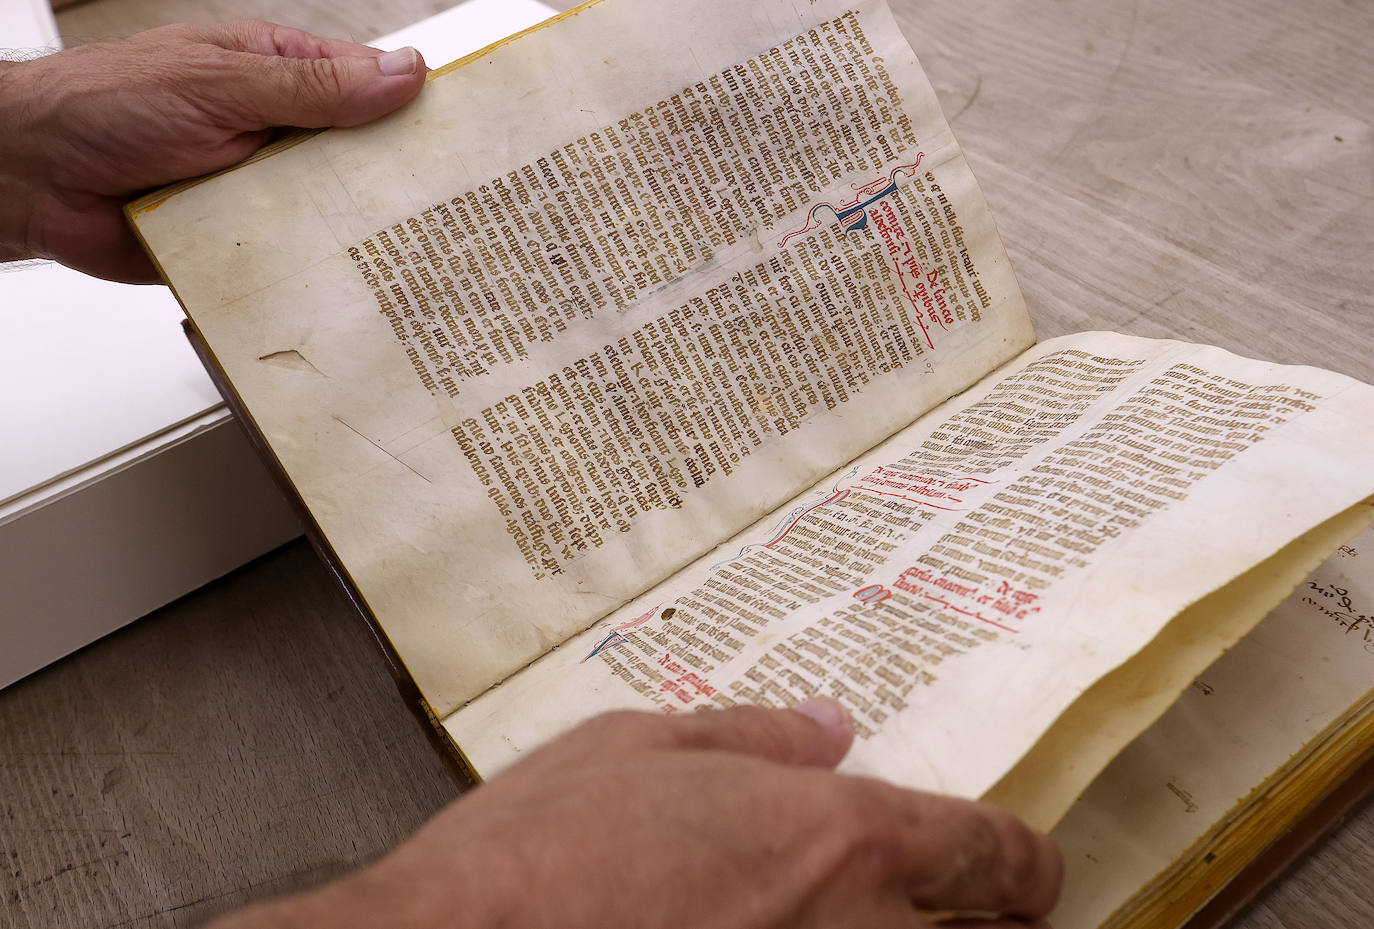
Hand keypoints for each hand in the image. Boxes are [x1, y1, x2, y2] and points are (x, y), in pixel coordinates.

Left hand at [0, 20, 426, 282]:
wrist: (31, 178)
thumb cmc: (104, 106)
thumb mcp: (222, 82)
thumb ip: (314, 87)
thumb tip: (402, 72)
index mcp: (278, 77)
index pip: (368, 89)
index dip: (416, 110)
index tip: (465, 135)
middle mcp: (275, 134)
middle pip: (359, 159)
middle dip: (398, 182)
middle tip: (454, 208)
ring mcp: (260, 191)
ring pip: (332, 215)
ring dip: (359, 232)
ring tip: (419, 255)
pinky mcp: (242, 242)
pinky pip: (294, 260)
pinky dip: (315, 271)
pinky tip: (351, 284)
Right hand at [212, 701, 1061, 928]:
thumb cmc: (536, 859)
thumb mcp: (638, 745)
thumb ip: (749, 736)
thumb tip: (822, 729)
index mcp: (839, 839)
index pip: (993, 855)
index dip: (1024, 861)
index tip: (1026, 868)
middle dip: (978, 914)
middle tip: (955, 895)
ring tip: (845, 909)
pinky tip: (764, 928)